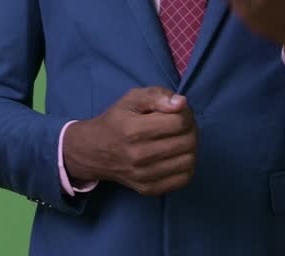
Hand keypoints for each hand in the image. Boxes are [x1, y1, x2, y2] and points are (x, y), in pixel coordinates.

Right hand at [62, 87, 197, 195]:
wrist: (93, 151)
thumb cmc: (116, 121)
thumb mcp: (131, 99)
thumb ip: (156, 95)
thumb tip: (181, 103)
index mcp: (133, 130)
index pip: (179, 122)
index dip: (186, 113)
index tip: (179, 111)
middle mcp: (139, 155)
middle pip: (187, 141)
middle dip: (190, 129)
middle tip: (181, 125)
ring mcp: (144, 175)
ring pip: (189, 160)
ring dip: (190, 147)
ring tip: (179, 139)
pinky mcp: (149, 189)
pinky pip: (183, 179)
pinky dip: (186, 165)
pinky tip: (176, 156)